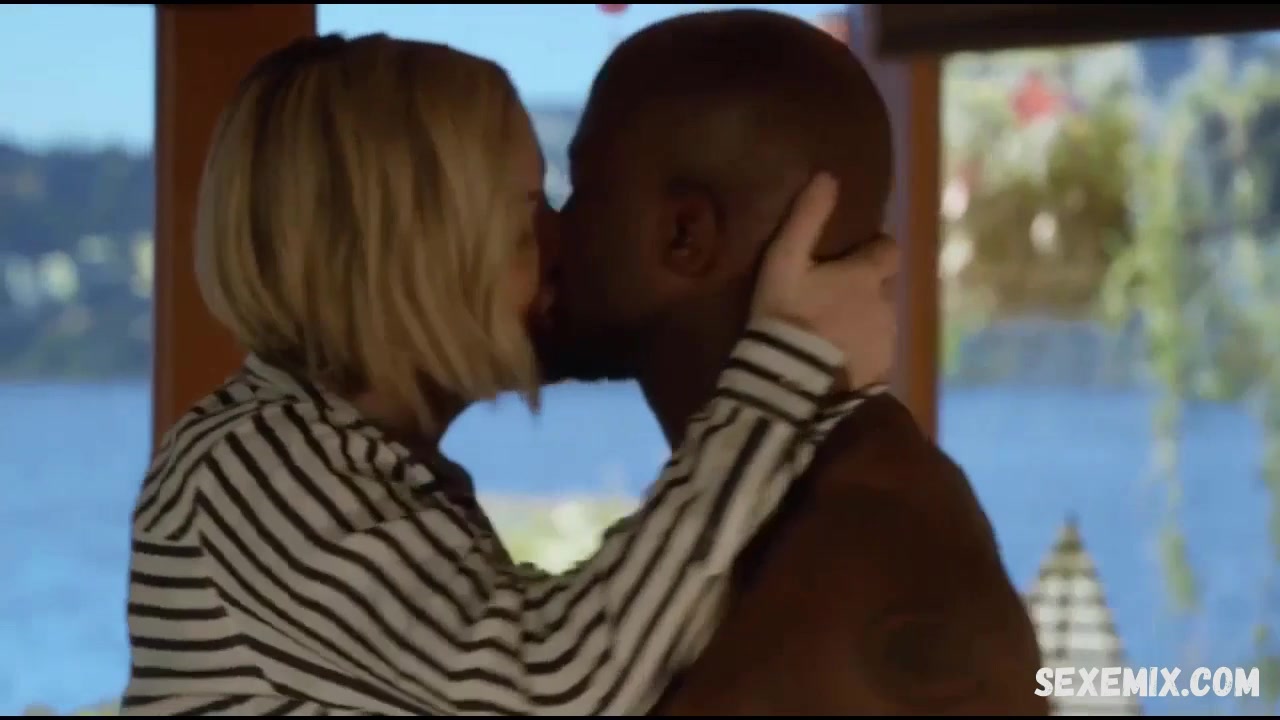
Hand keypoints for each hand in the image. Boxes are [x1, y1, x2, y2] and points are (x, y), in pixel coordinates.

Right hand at [750, 172, 899, 389]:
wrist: (791, 381)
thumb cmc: (786, 316)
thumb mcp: (784, 262)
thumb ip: (807, 219)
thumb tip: (828, 175)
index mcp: (868, 274)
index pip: (888, 250)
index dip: (873, 252)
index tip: (851, 259)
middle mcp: (887, 302)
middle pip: (883, 288)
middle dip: (865, 290)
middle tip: (832, 300)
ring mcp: (887, 340)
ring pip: (881, 321)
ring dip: (863, 322)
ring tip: (830, 334)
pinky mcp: (882, 371)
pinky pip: (876, 354)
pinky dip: (861, 352)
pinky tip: (835, 361)